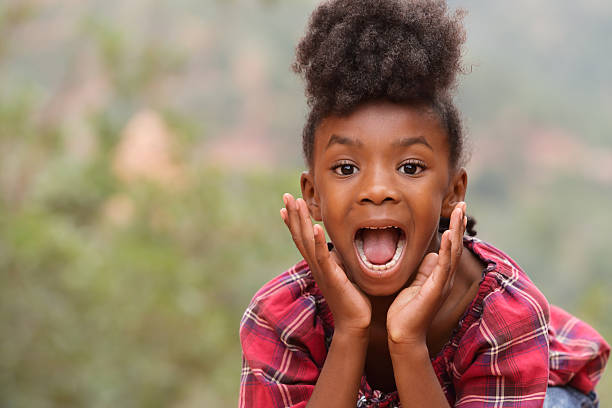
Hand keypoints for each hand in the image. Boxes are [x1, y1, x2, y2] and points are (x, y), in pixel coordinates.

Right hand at [280, 193, 371, 334]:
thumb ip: (339, 259)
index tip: (286, 205)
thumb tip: (340, 246)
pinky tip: (314, 226)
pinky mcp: (331, 277)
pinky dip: (316, 241)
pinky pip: (322, 256)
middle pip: (299, 235)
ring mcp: (321, 271)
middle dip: (293, 214)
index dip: (293, 221)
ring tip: (295, 203)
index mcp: (318, 264)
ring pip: (306, 241)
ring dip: (300, 221)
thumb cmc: (352, 300)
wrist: (355, 323)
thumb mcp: (344, 273)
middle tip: (286, 195)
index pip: (302, 238)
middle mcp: (316, 265)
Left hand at [386, 202, 466, 347]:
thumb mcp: (415, 284)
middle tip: (462, 203)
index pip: (449, 246)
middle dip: (459, 223)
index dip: (454, 227)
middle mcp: (444, 278)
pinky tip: (449, 235)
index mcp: (439, 275)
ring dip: (457, 230)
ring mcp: (442, 284)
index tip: (456, 209)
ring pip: (453, 252)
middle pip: (455, 245)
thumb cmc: (406, 312)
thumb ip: (423, 270)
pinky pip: (443, 266)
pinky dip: (447, 250)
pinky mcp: (435, 290)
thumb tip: (430, 254)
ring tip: (460, 211)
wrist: (402, 335)